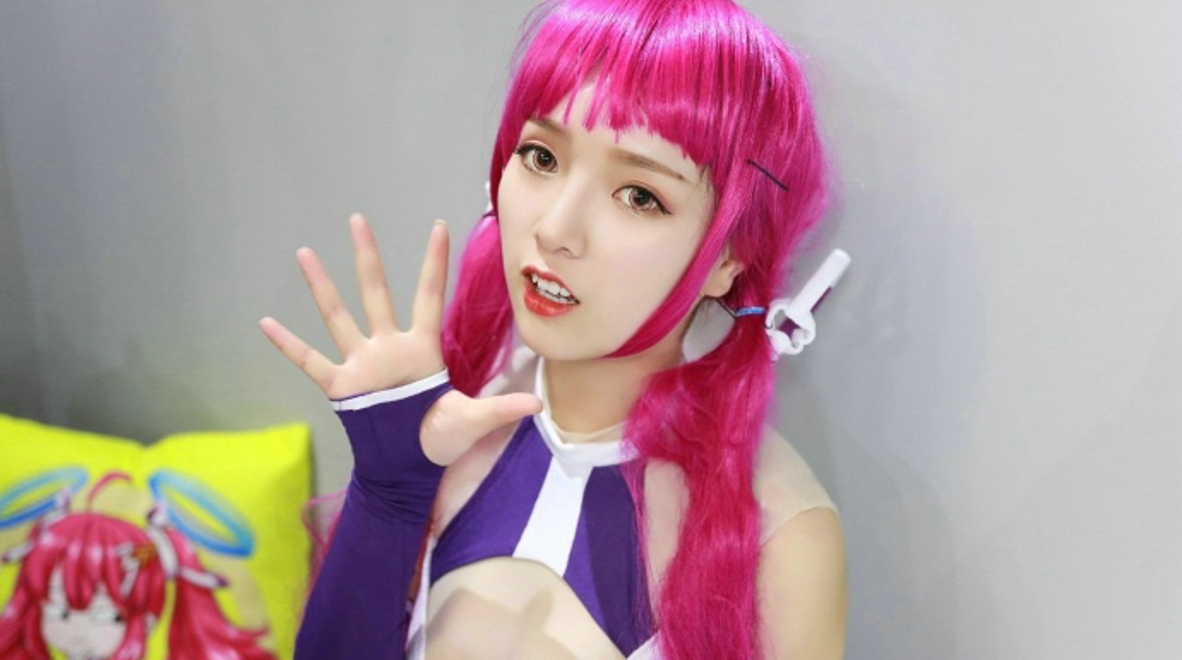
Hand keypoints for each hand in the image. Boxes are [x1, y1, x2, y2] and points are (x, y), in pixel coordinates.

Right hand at [260, 214, 539, 463]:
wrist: (407, 469)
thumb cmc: (438, 440)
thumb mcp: (473, 421)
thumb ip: (501, 408)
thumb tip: (540, 402)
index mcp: (421, 349)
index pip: (427, 295)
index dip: (433, 262)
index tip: (439, 225)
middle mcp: (388, 347)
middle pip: (376, 292)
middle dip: (368, 257)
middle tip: (357, 219)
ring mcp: (362, 363)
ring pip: (338, 315)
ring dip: (321, 286)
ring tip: (305, 253)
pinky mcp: (341, 385)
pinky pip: (310, 360)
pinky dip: (287, 344)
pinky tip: (265, 322)